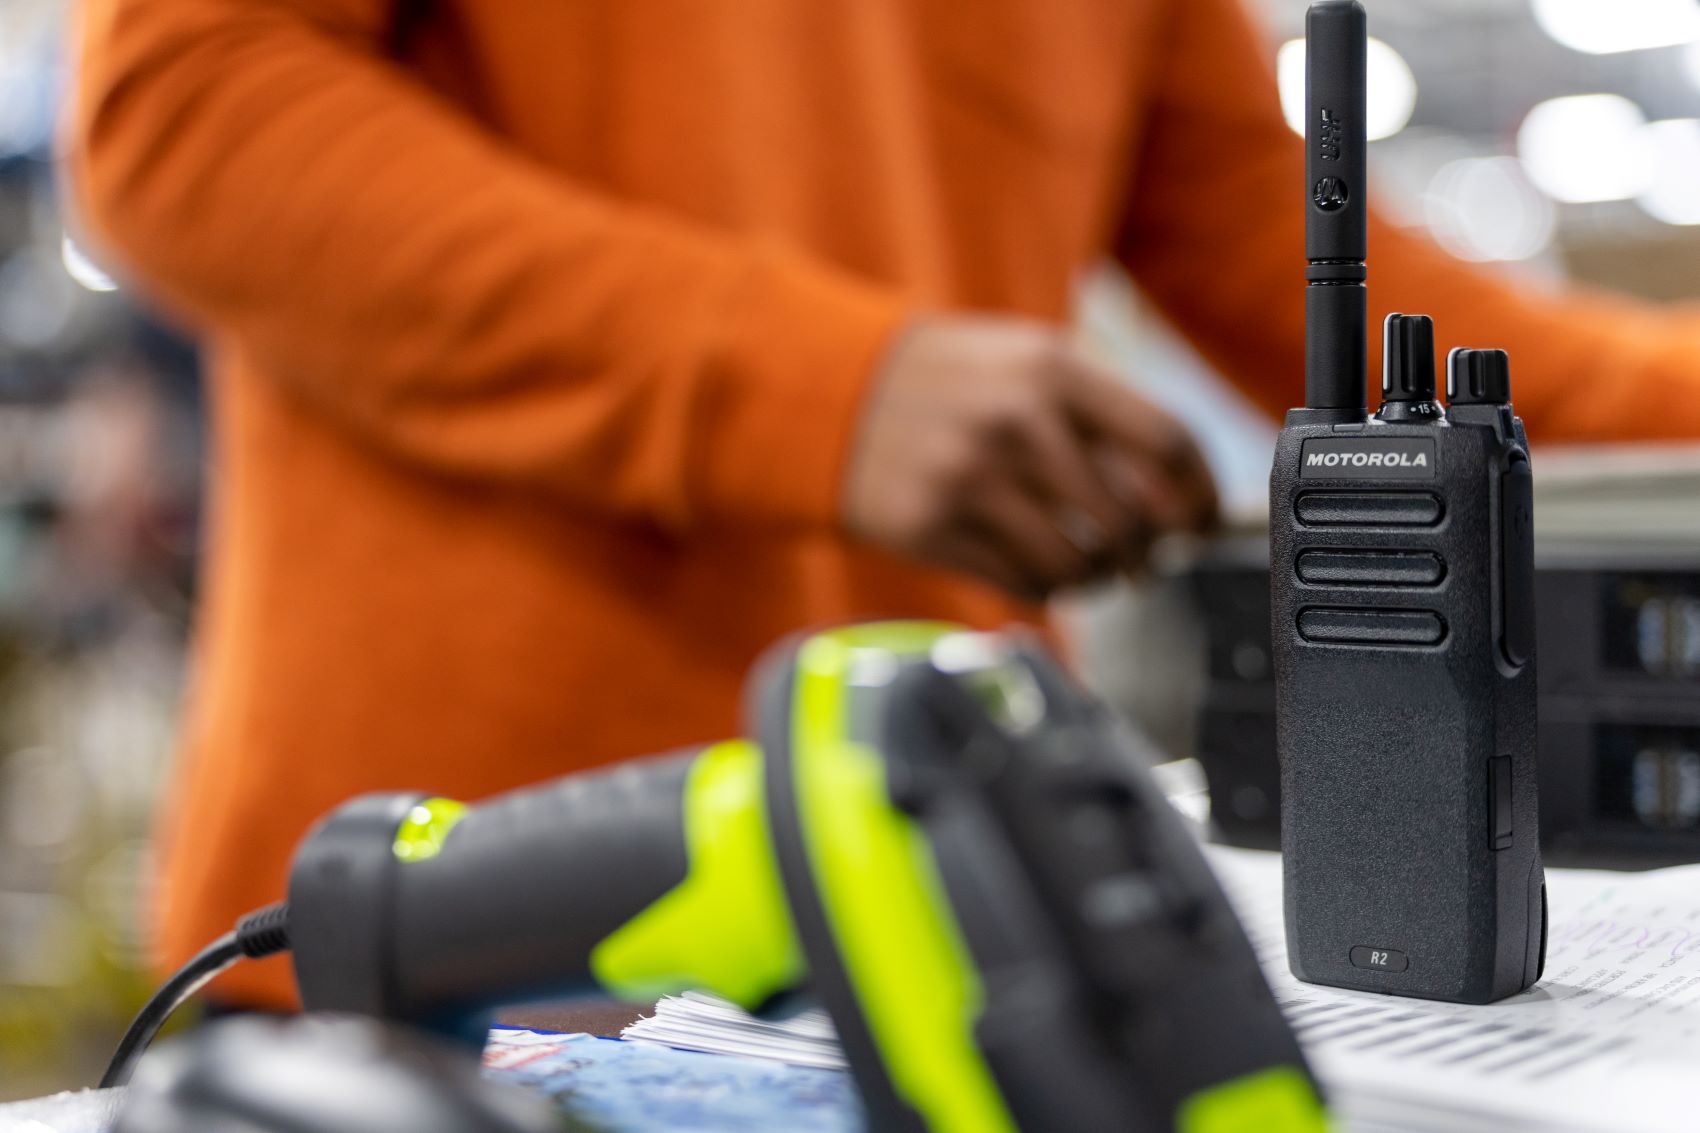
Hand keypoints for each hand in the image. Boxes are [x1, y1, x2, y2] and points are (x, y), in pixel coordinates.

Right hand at [842, 315, 1218, 601]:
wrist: (831, 393)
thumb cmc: (949, 380)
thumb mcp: (1025, 359)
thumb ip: (1100, 408)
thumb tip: (1181, 489)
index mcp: (1051, 370)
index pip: (1166, 440)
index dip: (1199, 492)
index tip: (1202, 519)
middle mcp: (1015, 423)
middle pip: (1129, 517)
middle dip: (1151, 550)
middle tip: (1148, 556)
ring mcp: (971, 481)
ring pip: (1079, 564)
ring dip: (1102, 578)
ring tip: (1098, 570)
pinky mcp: (934, 531)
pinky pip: (1024, 586)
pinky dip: (1050, 591)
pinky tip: (1047, 573)